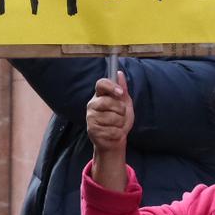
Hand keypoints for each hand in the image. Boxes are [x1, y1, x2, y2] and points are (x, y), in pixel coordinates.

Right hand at [86, 73, 132, 189]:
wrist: (115, 140)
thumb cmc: (119, 120)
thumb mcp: (124, 103)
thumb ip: (122, 89)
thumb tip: (119, 73)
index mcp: (100, 95)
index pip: (101, 84)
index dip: (111, 86)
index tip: (121, 93)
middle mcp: (92, 105)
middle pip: (109, 102)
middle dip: (121, 110)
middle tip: (120, 115)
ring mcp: (91, 117)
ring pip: (113, 117)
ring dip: (120, 123)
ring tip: (116, 125)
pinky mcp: (92, 130)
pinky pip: (112, 130)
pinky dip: (117, 133)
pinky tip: (113, 133)